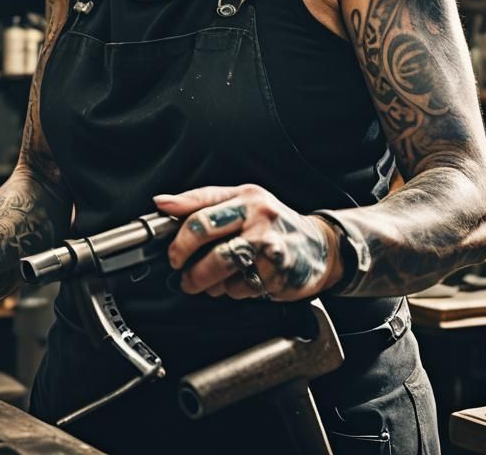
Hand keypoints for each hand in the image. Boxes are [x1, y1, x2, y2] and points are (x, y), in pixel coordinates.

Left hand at [156, 185, 342, 301]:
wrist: (321, 247)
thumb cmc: (273, 225)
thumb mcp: (242, 203)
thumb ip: (204, 203)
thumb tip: (163, 202)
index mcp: (244, 195)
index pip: (201, 203)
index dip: (176, 222)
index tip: (164, 240)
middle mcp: (257, 214)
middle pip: (204, 229)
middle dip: (181, 252)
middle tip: (177, 265)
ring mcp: (268, 241)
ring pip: (218, 262)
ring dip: (203, 278)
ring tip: (200, 281)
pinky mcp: (277, 270)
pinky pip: (240, 286)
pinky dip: (230, 290)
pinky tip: (234, 284)